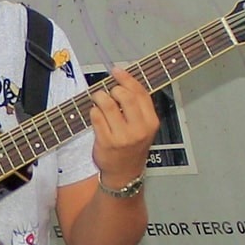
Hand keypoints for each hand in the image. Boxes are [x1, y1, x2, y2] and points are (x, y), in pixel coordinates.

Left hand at [89, 66, 157, 187]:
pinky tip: (95, 114)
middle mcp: (139, 129)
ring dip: (99, 97)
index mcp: (151, 122)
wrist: (124, 172)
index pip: (140, 93)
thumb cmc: (132, 146)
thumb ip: (137, 107)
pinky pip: (96, 117)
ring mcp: (122, 136)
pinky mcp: (106, 142)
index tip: (117, 71)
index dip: (127, 79)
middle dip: (113, 89)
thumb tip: (123, 81)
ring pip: (107, 104)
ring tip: (98, 100)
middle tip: (108, 92)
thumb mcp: (143, 127)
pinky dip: (93, 111)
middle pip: (124, 96)